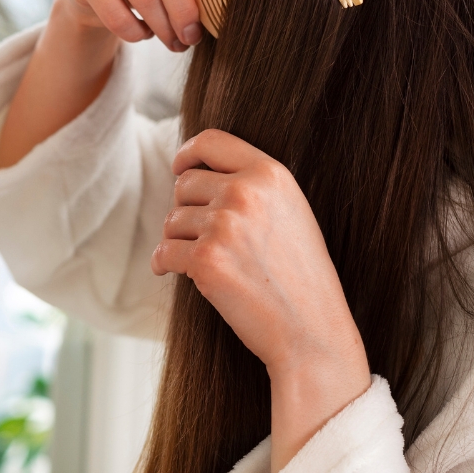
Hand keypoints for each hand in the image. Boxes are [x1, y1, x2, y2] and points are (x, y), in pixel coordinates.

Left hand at [151, 129, 370, 472]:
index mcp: (270, 173)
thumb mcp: (290, 212)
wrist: (310, 331)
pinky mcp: (205, 259)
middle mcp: (246, 192)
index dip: (187, 154)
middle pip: (184, 185)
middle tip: (204, 238)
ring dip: (178, 241)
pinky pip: (163, 252)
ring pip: (172, 220)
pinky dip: (163, 263)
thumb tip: (192, 173)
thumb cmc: (300, 276)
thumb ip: (252, 186)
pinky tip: (172, 272)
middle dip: (186, 210)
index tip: (179, 167)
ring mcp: (224, 224)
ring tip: (208, 262)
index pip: (211, 141)